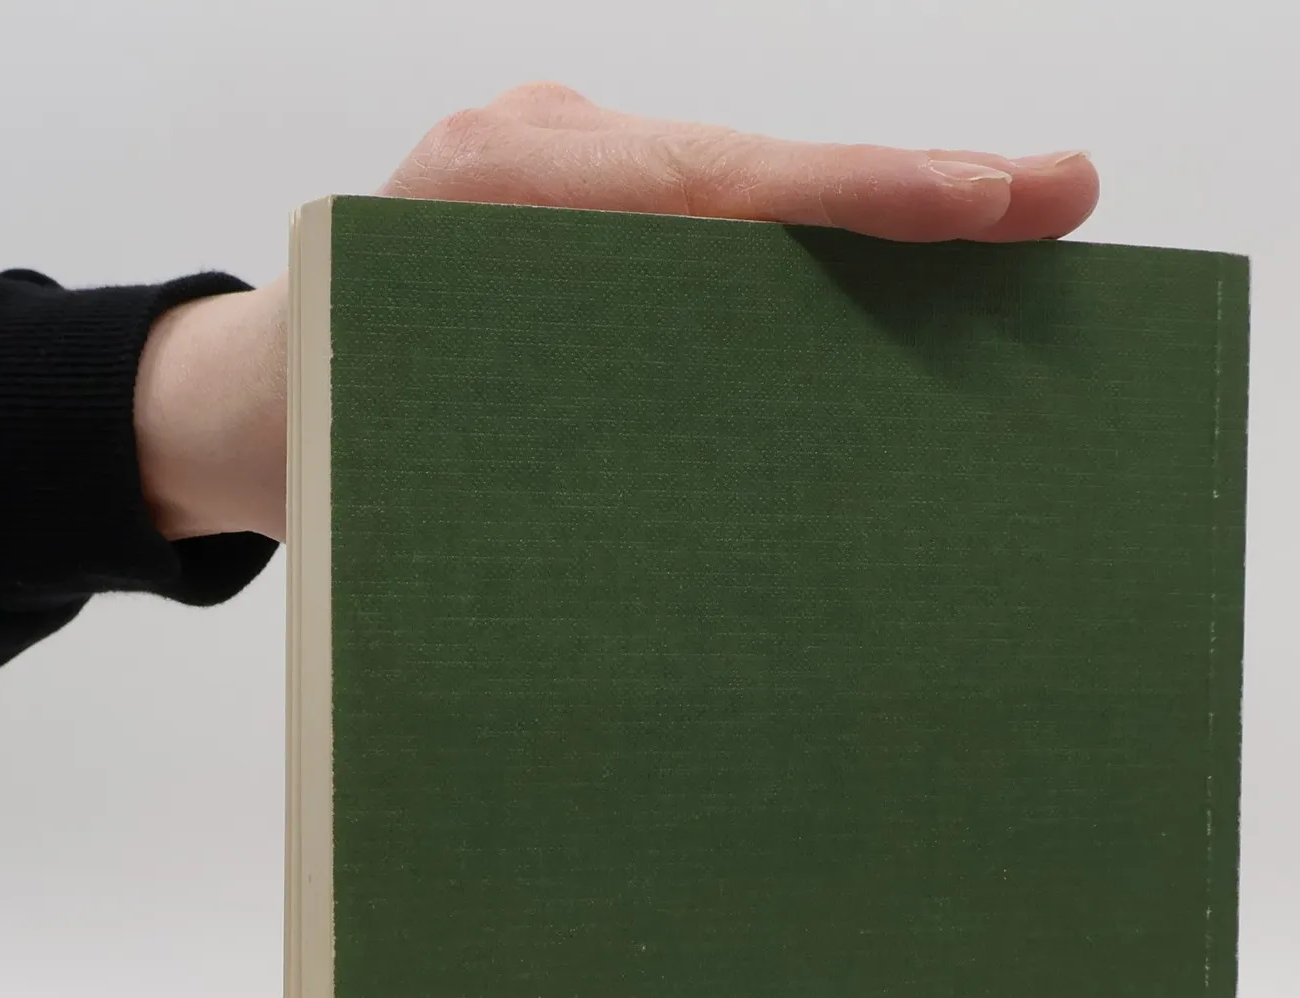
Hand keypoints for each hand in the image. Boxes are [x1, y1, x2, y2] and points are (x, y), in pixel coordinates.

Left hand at [135, 84, 1098, 543]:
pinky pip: (708, 223)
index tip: (999, 199)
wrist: (238, 401)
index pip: (713, 184)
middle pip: (758, 169)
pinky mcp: (574, 198)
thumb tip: (742, 542)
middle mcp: (530, 152)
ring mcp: (550, 156)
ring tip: (1012, 232)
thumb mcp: (416, 478)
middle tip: (1062, 195)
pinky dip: (802, 250)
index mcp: (486, 199)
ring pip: (744, 191)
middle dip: (909, 190)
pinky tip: (899, 279)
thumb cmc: (323, 453)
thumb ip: (550, 474)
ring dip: (873, 220)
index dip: (861, 196)